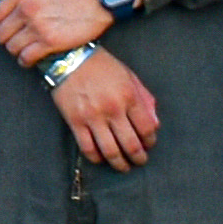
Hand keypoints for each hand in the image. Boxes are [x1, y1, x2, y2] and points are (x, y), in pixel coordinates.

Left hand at [0, 0, 113, 67]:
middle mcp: (27, 10)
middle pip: (0, 34)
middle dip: (4, 39)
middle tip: (11, 40)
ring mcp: (38, 27)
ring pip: (12, 47)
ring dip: (15, 50)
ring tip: (22, 49)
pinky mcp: (52, 42)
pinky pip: (27, 57)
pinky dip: (26, 60)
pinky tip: (29, 58)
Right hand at [49, 47, 159, 169]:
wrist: (68, 57)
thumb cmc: (101, 65)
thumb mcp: (129, 76)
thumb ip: (144, 99)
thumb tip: (154, 124)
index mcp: (129, 96)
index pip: (146, 128)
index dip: (150, 141)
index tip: (149, 144)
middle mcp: (113, 109)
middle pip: (131, 144)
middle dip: (138, 157)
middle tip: (139, 161)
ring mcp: (92, 117)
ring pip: (110, 151)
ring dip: (120, 163)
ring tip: (123, 166)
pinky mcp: (75, 121)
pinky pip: (87, 148)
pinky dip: (96, 158)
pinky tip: (101, 159)